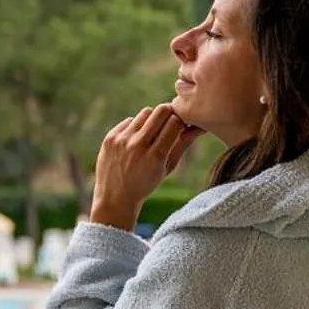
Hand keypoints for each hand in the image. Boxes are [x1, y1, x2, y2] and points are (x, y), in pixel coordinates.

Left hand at [88, 104, 201, 231]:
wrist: (115, 197)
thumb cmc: (146, 184)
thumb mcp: (168, 168)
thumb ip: (182, 144)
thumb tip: (198, 126)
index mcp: (155, 156)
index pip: (175, 123)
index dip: (181, 121)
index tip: (182, 125)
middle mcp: (138, 146)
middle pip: (161, 111)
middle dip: (170, 113)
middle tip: (170, 121)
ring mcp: (122, 140)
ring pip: (146, 112)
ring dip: (152, 119)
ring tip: (152, 134)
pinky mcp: (110, 137)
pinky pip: (129, 120)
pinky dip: (136, 127)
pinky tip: (135, 141)